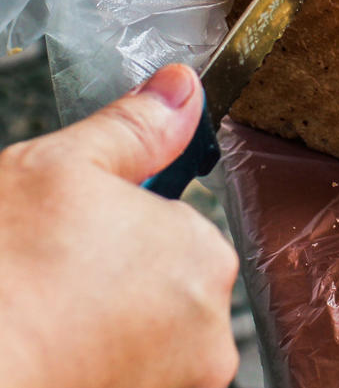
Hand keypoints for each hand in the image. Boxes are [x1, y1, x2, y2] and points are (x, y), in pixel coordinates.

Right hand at [0, 65, 239, 387]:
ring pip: (152, 341)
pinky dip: (102, 369)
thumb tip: (181, 87)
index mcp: (203, 252)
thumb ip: (135, 129)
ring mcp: (182, 381)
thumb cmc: (3, 274)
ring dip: (113, 330)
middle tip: (56, 281)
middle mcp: (210, 326)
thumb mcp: (62, 169)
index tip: (78, 238)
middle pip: (169, 289)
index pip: (178, 231)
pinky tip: (57, 358)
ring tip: (50, 321)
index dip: (122, 230)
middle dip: (123, 281)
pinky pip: (132, 377)